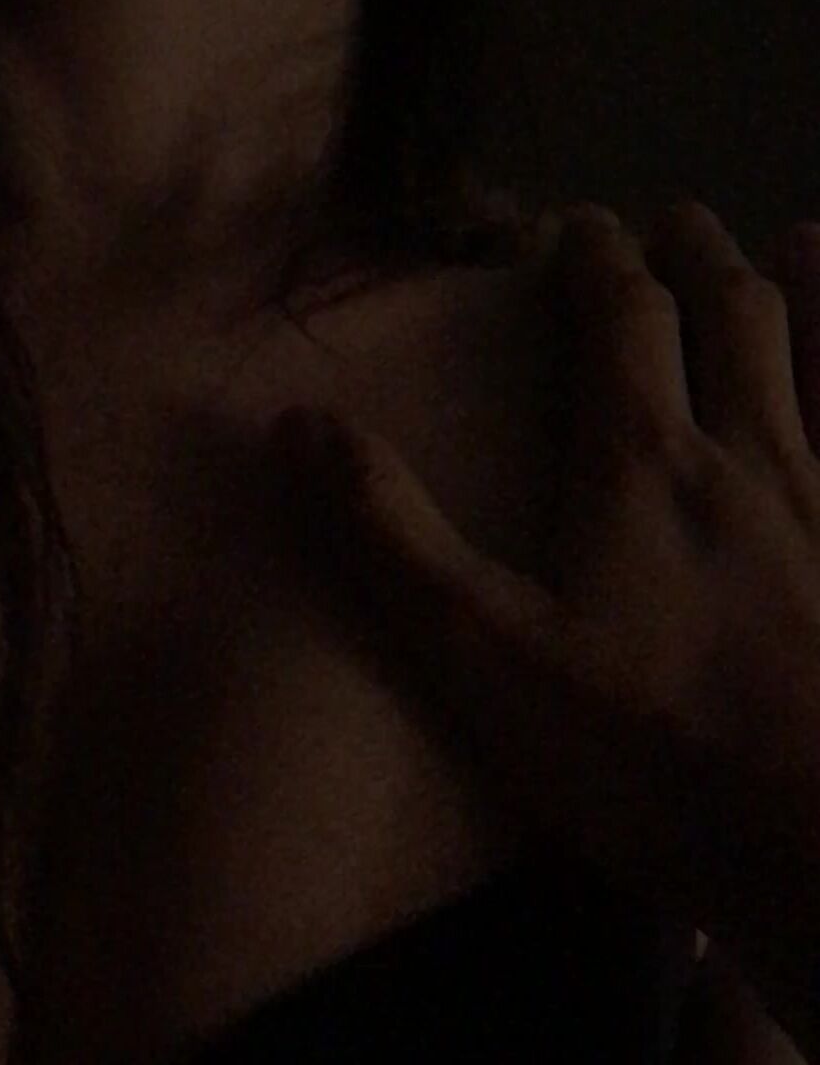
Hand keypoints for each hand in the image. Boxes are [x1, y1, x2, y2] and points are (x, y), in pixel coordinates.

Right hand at [270, 203, 819, 1042]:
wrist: (815, 842)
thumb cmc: (645, 757)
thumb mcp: (484, 659)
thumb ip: (392, 540)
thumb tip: (296, 424)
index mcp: (641, 469)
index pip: (620, 323)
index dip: (594, 262)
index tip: (575, 228)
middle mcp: (751, 457)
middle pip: (728, 318)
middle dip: (692, 258)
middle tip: (669, 222)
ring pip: (819, 358)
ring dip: (797, 290)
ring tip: (792, 240)